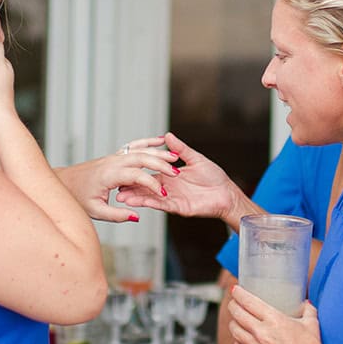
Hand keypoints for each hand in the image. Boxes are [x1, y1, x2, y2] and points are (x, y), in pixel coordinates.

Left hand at [54, 138, 178, 222]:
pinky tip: (161, 139)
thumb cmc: (78, 197)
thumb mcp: (95, 211)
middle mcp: (113, 162)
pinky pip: (134, 145)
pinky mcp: (115, 156)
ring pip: (140, 149)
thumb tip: (136, 216)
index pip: (136, 176)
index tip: (164, 193)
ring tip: (175, 155)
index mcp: (109, 175)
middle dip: (161, 164)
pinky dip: (148, 142)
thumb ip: (116, 215)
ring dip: (158, 151)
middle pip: (141, 158)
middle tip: (177, 173)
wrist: (64, 182)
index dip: (152, 184)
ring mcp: (114, 157)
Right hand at [117, 130, 241, 223]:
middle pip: (146, 187)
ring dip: (136, 198)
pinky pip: (163, 205)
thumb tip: (168, 136)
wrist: (226, 193)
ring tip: (122, 197)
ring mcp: (173, 198)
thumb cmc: (214, 177)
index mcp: (171, 176)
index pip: (150, 174)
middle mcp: (169, 188)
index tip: (123, 170)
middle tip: (116, 187)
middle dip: (131, 188)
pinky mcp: (179, 207)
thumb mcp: (196, 159)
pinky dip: (151, 203)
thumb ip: (180, 150)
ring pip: (151, 198)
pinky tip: (141, 202)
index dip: (137, 173)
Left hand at [227, 285, 327, 343]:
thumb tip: (305, 303)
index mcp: (275, 320)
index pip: (249, 302)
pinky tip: (240, 339)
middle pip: (238, 314)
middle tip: (234, 301)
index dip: (238, 293)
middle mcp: (263, 333)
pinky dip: (236, 343)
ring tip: (235, 319)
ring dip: (233, 322)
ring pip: (235, 331)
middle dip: (233, 305)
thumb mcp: (311, 323)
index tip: (235, 289)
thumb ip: (307, 310)